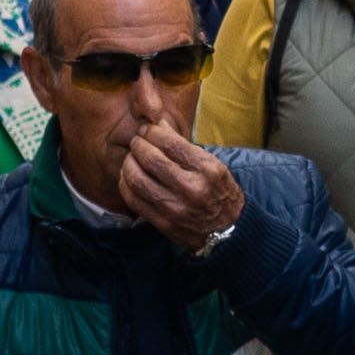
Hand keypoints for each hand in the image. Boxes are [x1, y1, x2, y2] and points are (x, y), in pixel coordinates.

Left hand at [113, 122, 247, 253]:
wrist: (229, 230)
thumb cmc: (219, 192)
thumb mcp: (212, 165)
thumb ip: (184, 146)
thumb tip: (158, 124)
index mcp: (208, 170)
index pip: (171, 143)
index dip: (152, 132)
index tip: (147, 129)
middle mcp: (192, 189)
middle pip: (151, 159)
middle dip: (138, 145)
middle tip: (136, 142)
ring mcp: (176, 208)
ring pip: (137, 179)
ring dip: (128, 163)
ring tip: (131, 158)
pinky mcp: (164, 223)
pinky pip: (134, 200)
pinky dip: (126, 184)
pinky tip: (128, 176)